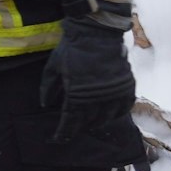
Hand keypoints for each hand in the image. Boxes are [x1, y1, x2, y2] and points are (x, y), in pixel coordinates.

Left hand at [38, 0, 148, 170]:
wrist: (97, 32)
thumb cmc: (73, 48)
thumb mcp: (54, 66)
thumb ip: (48, 87)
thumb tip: (45, 104)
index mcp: (76, 94)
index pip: (69, 122)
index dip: (64, 132)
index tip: (59, 139)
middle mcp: (96, 98)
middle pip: (87, 122)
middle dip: (78, 128)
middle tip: (73, 131)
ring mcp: (113, 93)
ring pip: (106, 118)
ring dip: (96, 123)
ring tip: (90, 123)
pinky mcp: (125, 87)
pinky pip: (123, 108)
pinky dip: (116, 114)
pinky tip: (110, 115)